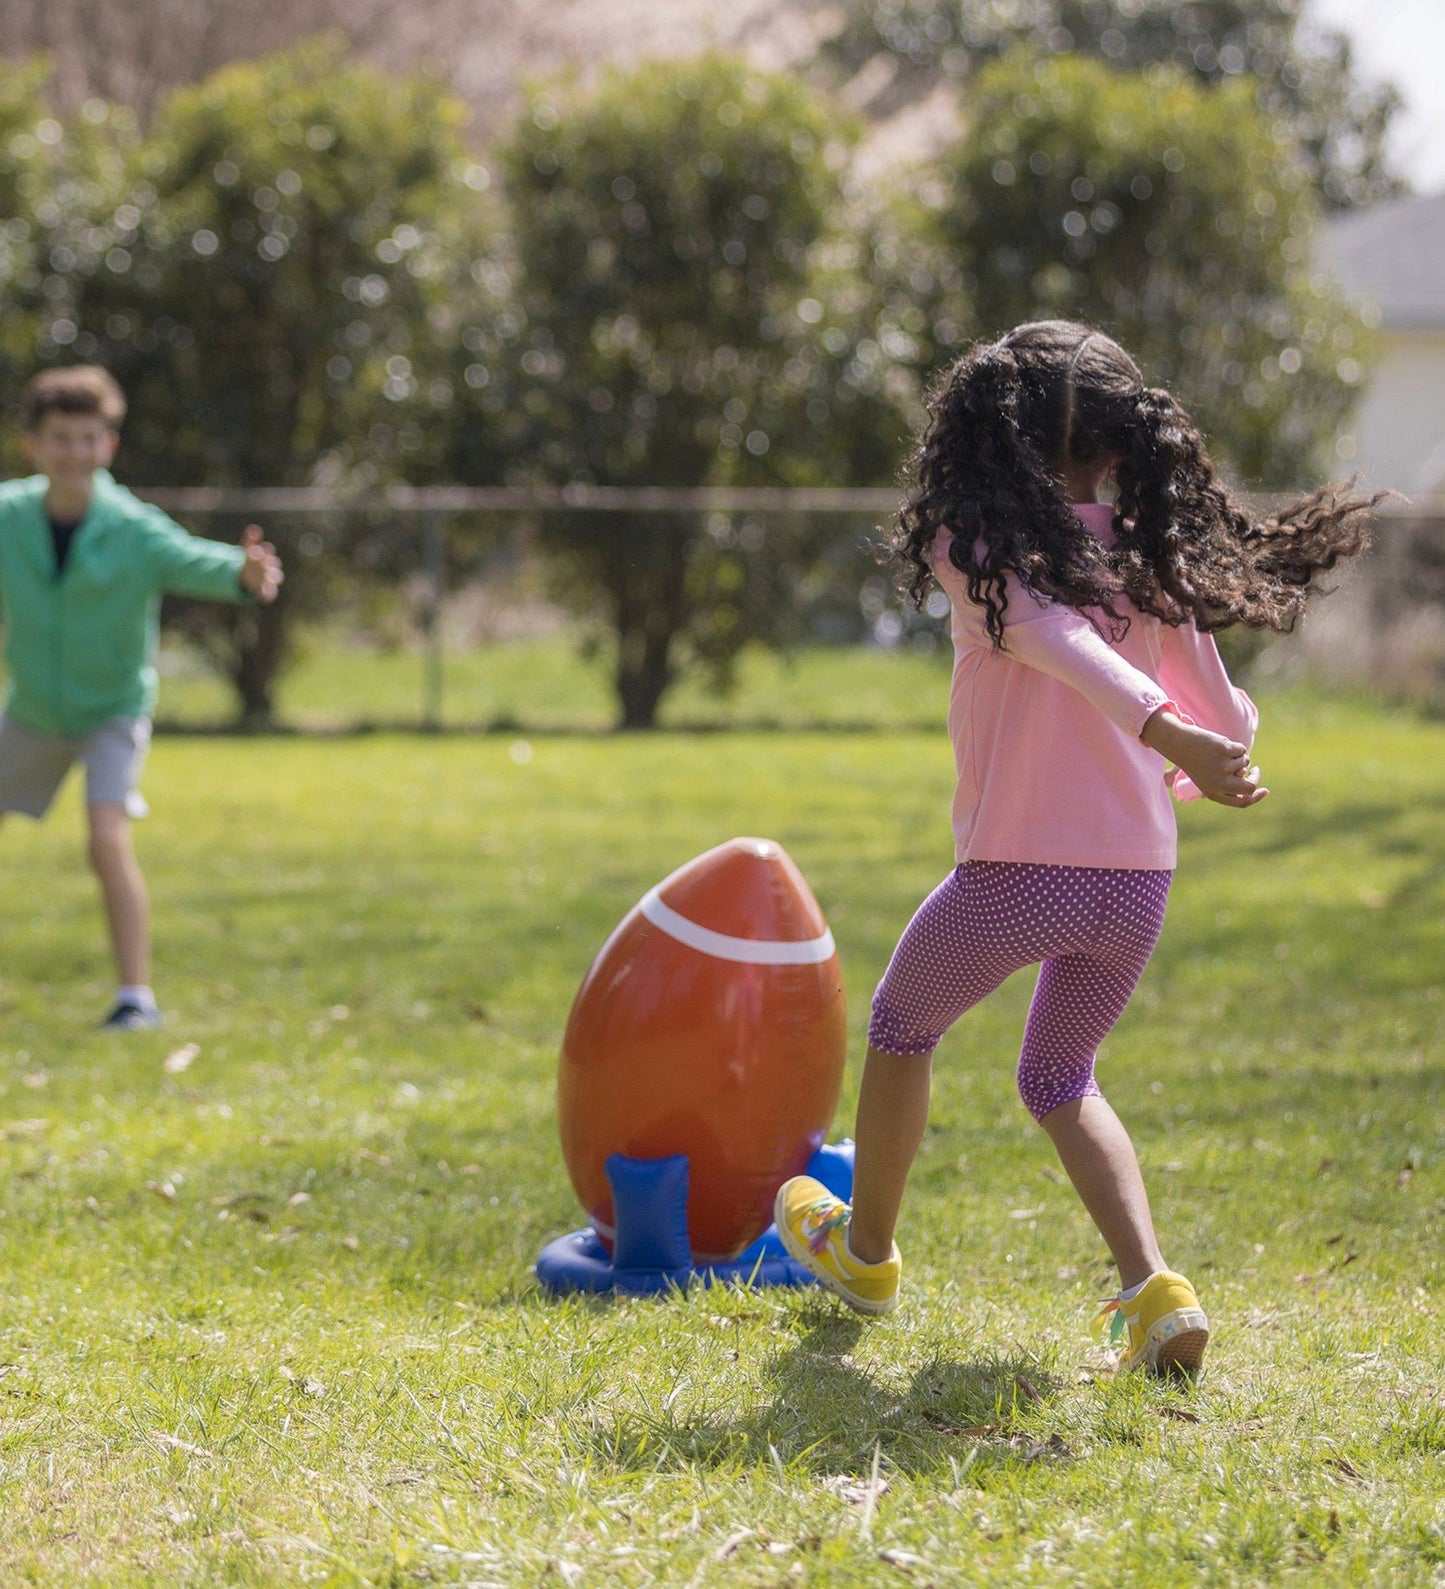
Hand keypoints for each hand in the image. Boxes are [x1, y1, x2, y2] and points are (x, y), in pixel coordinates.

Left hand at [238, 524, 283, 603]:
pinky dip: (269, 594)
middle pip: (273, 563)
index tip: (254, 551)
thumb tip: (254, 528)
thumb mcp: (247, 551)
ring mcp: (270, 578)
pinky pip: (271, 592)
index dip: (263, 550)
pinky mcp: (267, 590)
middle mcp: (271, 566)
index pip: (267, 551)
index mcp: (266, 555)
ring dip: (274, 575)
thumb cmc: (250, 562)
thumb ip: (250, 540)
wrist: (248, 577)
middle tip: (265, 561)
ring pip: (276, 576)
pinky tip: (265, 594)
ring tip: (271, 575)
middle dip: (269, 562)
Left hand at [1141, 707, 1268, 807]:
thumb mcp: (1209, 778)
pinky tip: (1219, 745)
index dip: (1256, 797)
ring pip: (1245, 763)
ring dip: (1237, 757)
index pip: (1242, 802)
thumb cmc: (1197, 762)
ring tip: (1219, 753)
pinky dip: (1234, 747)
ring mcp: (1223, 767)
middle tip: (1255, 770)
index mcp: (1214, 794)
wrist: (1180, 744)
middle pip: (1249, 786)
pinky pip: (1242, 750)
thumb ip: (1229, 784)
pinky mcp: (1226, 751)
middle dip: (1255, 778)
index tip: (1265, 790)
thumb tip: (1252, 781)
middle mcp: (1219, 783)